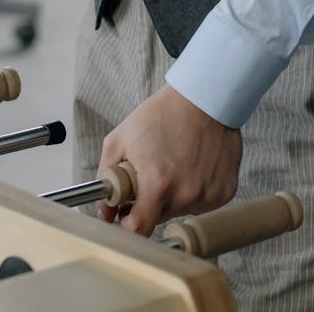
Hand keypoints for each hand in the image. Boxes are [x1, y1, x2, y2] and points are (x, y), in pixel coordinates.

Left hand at [97, 84, 241, 234]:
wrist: (203, 99)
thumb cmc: (160, 115)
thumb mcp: (120, 139)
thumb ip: (106, 177)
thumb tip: (104, 210)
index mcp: (157, 184)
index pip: (139, 229)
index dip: (128, 224)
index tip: (126, 214)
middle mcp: (185, 195)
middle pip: (159, 218)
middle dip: (148, 202)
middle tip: (149, 174)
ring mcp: (208, 196)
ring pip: (181, 210)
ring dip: (172, 196)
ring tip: (172, 163)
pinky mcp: (225, 193)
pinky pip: (202, 203)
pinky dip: (193, 190)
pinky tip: (191, 165)